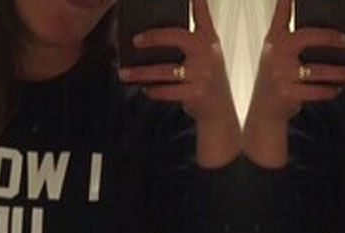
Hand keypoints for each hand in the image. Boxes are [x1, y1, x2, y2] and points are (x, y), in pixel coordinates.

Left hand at [118, 0, 234, 124]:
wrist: (219, 110)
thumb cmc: (206, 77)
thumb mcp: (206, 52)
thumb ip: (190, 36)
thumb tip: (152, 29)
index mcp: (208, 38)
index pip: (201, 11)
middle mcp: (207, 52)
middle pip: (176, 37)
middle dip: (153, 37)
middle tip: (134, 40)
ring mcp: (202, 73)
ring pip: (166, 70)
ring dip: (142, 73)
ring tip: (124, 74)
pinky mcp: (196, 93)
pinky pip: (169, 91)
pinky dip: (154, 90)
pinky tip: (144, 88)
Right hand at [243, 0, 344, 166]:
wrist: (264, 111)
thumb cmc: (278, 77)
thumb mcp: (279, 53)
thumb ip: (295, 38)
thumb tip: (335, 33)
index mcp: (275, 38)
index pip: (282, 11)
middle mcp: (276, 52)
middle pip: (306, 37)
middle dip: (329, 37)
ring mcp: (280, 73)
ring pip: (317, 70)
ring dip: (341, 73)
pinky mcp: (287, 93)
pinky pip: (315, 91)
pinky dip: (329, 91)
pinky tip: (339, 89)